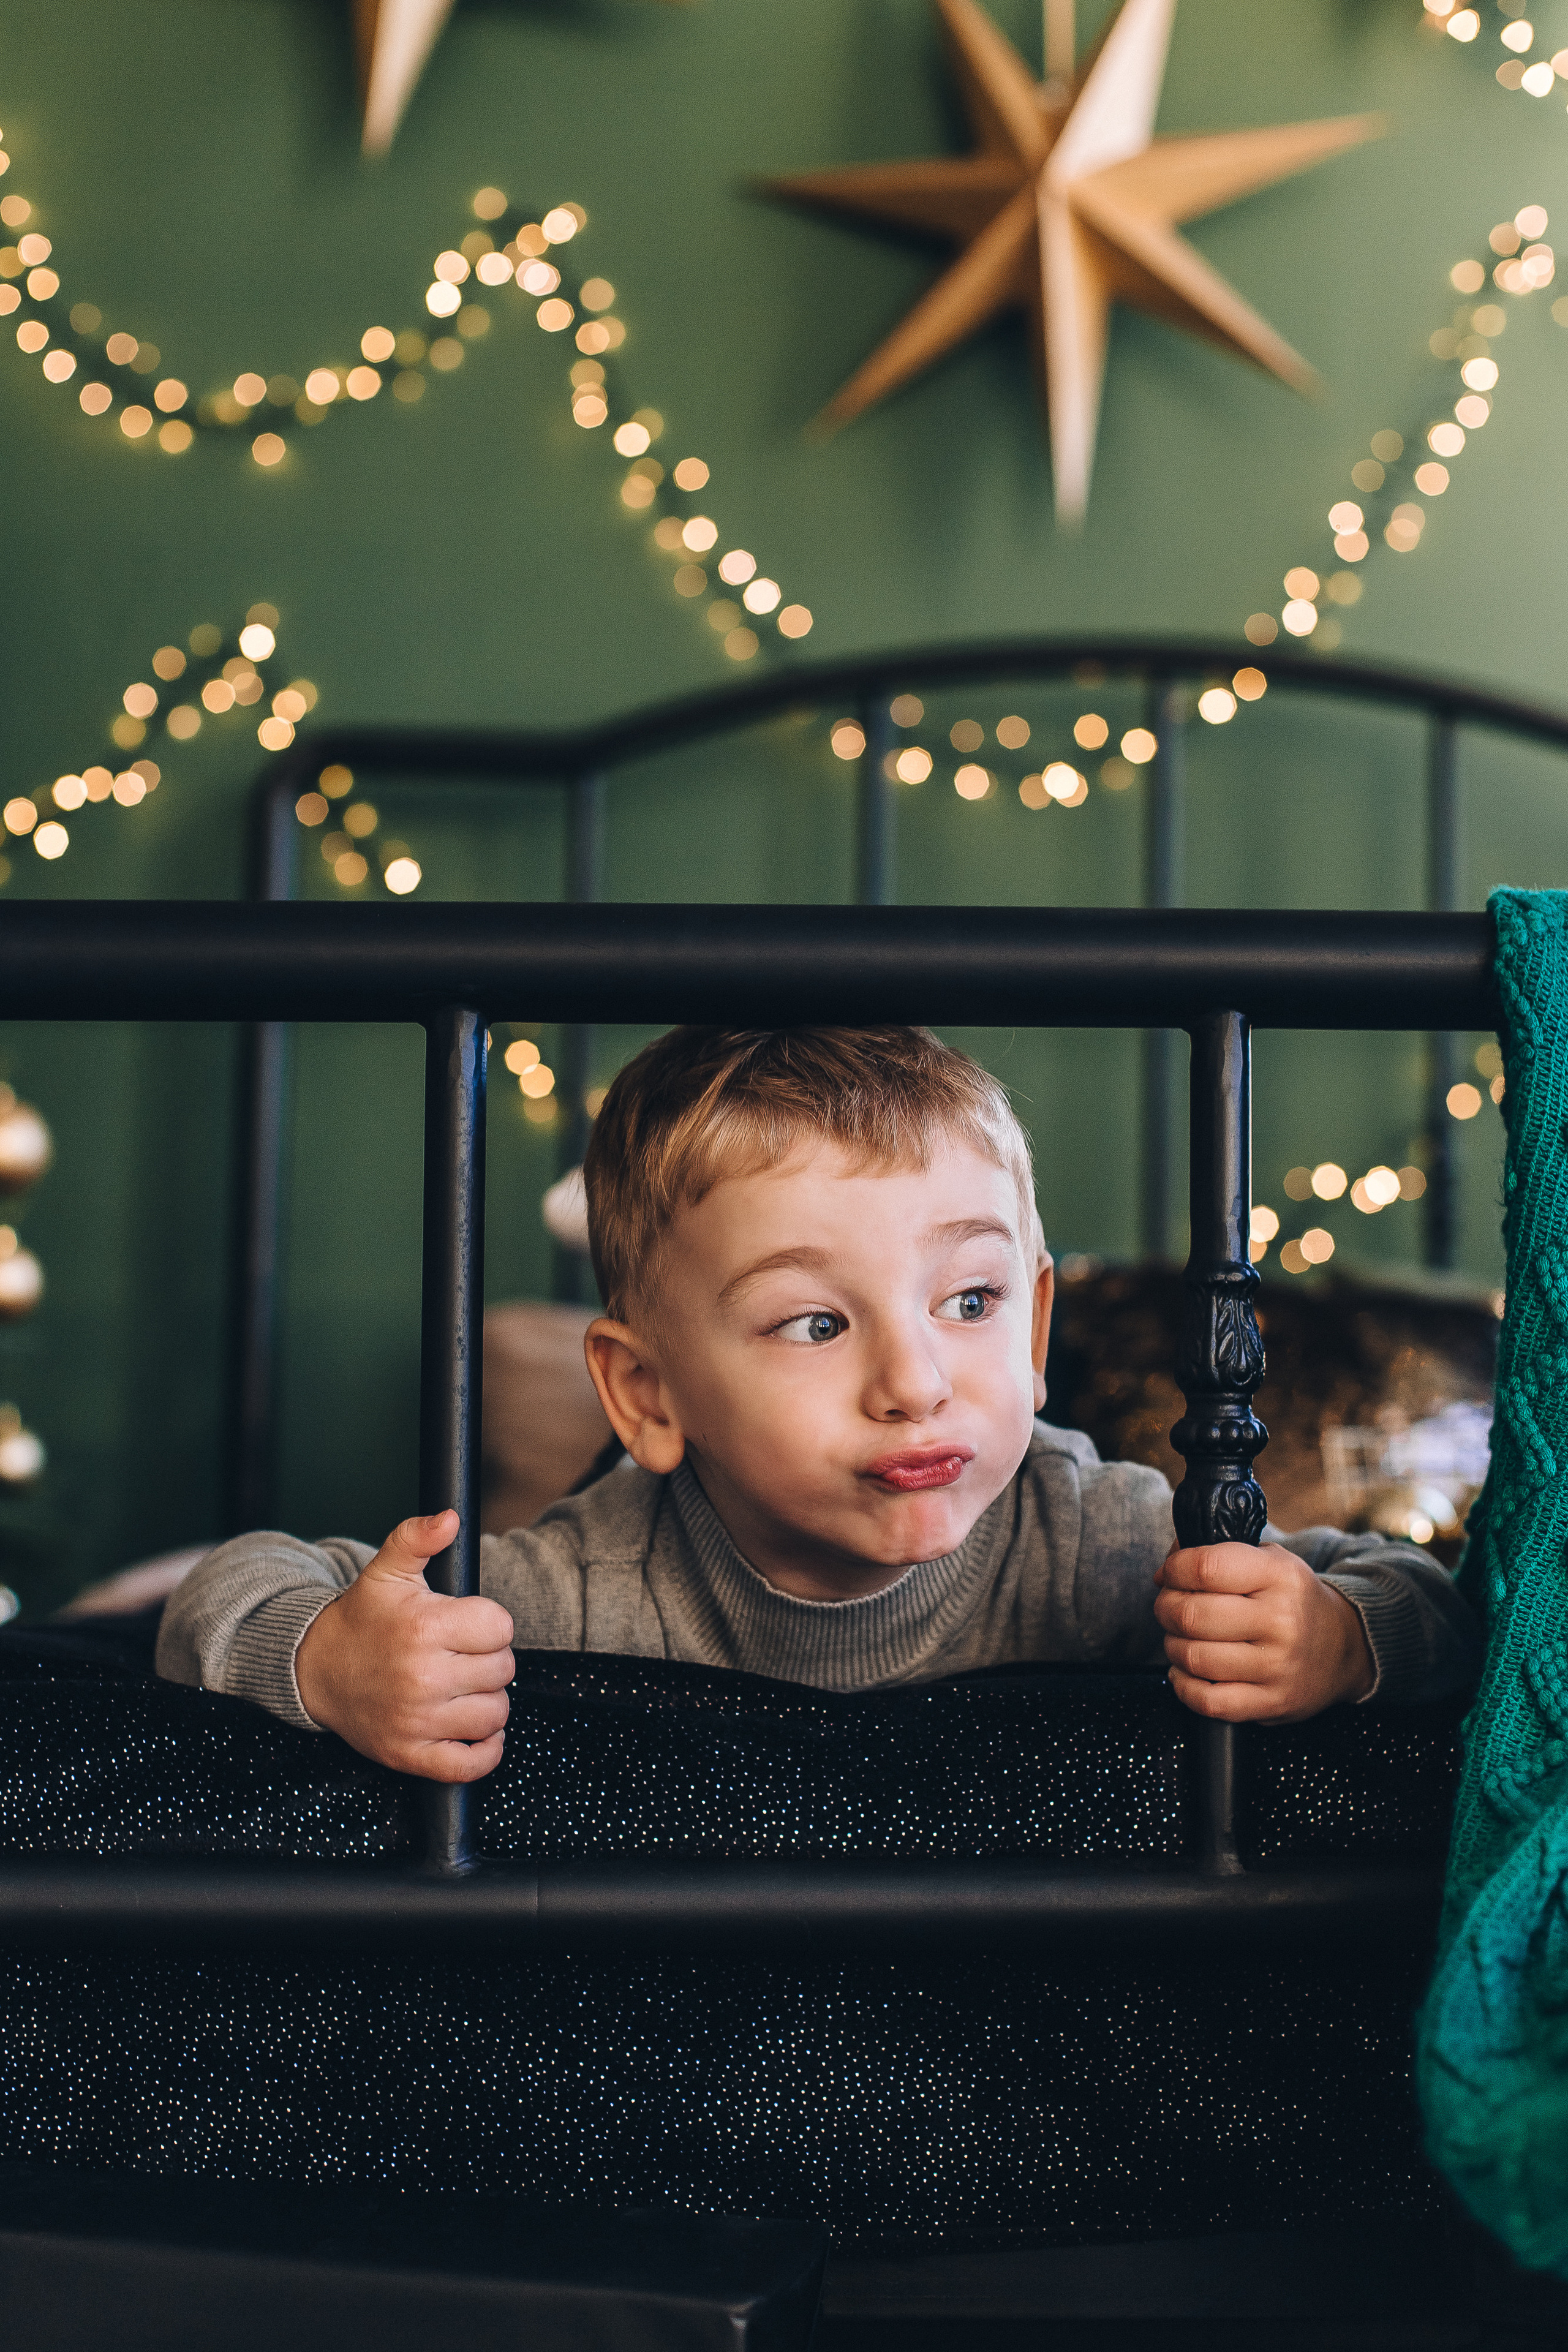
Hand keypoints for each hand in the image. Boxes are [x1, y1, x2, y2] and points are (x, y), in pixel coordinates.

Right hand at [295, 1510, 515, 1779]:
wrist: (315, 1670)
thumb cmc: (361, 1620)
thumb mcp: (386, 1571)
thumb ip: (418, 1538)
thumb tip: (450, 1518)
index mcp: (424, 1628)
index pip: (501, 1627)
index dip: (489, 1623)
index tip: (468, 1624)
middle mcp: (423, 1677)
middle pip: (503, 1670)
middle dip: (488, 1659)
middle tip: (461, 1654)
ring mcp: (417, 1721)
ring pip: (495, 1714)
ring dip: (487, 1701)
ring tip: (461, 1686)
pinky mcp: (409, 1756)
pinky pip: (470, 1764)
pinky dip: (485, 1751)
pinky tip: (476, 1729)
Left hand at [1154, 1541, 1374, 1722]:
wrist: (1343, 1647)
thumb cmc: (1291, 1600)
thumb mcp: (1269, 1561)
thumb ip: (1218, 1555)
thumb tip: (1165, 1571)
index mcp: (1280, 1576)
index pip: (1206, 1567)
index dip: (1174, 1569)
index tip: (1169, 1573)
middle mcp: (1281, 1621)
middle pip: (1193, 1615)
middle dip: (1165, 1608)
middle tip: (1168, 1606)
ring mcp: (1277, 1666)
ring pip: (1194, 1658)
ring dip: (1172, 1646)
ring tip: (1180, 1637)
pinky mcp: (1272, 1703)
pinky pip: (1209, 1701)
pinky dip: (1184, 1686)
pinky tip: (1186, 1672)